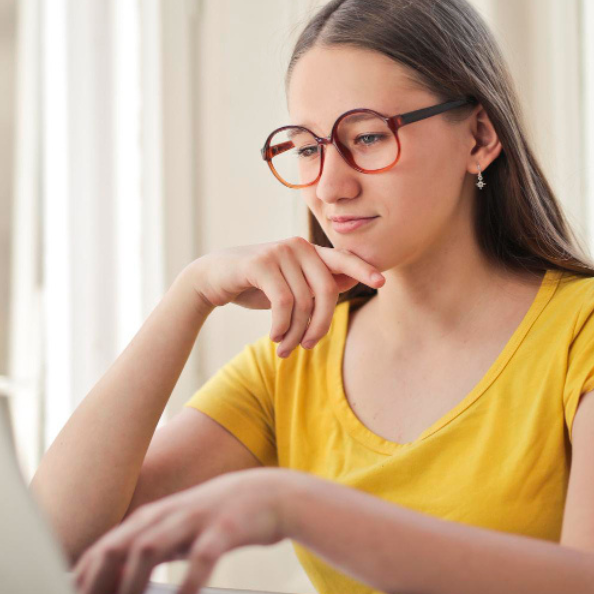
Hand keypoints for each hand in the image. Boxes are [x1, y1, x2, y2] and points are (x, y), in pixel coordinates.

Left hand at [71, 469, 299, 593]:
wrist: (270, 494)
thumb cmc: (216, 519)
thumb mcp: (174, 533)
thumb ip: (141, 553)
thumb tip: (106, 584)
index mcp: (148, 518)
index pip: (101, 548)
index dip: (80, 578)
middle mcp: (164, 515)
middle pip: (115, 546)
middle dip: (94, 584)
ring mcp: (193, 520)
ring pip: (149, 550)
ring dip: (133, 588)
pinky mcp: (224, 529)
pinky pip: (201, 559)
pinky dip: (186, 586)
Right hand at [183, 238, 384, 357]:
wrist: (212, 278)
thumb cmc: (254, 285)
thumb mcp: (289, 286)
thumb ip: (314, 283)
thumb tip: (346, 283)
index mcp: (309, 251)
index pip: (342, 259)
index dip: (362, 270)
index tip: (381, 282)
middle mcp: (298, 246)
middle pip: (325, 291)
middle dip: (320, 325)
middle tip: (308, 346)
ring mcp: (279, 252)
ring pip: (302, 303)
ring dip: (294, 333)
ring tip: (284, 347)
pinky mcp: (261, 263)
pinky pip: (283, 303)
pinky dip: (281, 326)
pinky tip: (274, 337)